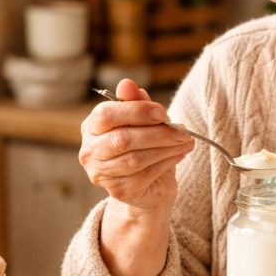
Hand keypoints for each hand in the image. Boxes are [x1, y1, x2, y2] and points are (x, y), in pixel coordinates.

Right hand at [79, 79, 195, 213]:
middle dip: (157, 133)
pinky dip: (167, 162)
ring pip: (136, 159)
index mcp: (91, 127)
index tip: (162, 113)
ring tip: (186, 141)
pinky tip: (180, 154)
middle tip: (182, 130)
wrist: (149, 185)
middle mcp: (90, 152)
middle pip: (122, 139)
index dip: (136, 112)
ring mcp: (101, 174)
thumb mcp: (141, 121)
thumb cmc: (143, 146)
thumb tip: (127, 83)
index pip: (106, 114)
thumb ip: (135, 102)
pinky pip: (146, 175)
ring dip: (166, 148)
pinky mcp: (119, 191)